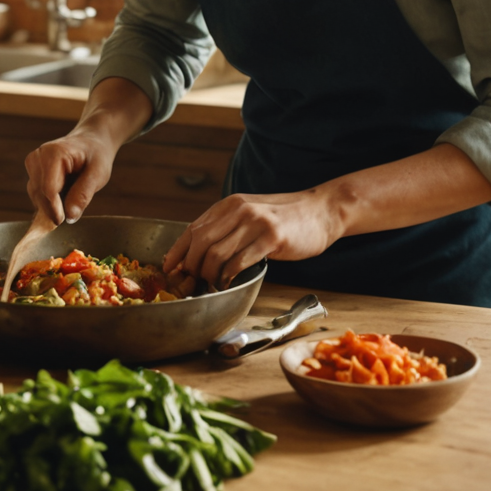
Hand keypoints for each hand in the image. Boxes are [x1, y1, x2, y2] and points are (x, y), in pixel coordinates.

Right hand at [24, 129, 117, 223]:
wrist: (92, 141)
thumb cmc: (96, 155)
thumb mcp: (98, 174)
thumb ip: (83, 195)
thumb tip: (69, 217)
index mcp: (54, 153)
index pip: (48, 189)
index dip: (54, 208)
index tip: (62, 221)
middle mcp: (39, 156)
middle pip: (39, 193)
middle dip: (52, 208)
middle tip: (68, 217)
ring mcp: (33, 162)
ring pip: (36, 194)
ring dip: (50, 204)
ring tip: (70, 199)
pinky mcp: (33, 170)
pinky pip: (36, 192)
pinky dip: (48, 200)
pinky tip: (63, 197)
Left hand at [164, 189, 344, 288]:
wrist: (321, 211)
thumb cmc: (285, 219)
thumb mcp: (250, 216)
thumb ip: (227, 230)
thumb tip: (198, 255)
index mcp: (229, 205)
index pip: (193, 229)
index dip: (177, 251)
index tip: (169, 269)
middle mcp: (238, 210)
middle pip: (200, 243)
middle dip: (192, 267)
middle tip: (196, 282)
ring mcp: (254, 222)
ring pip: (216, 254)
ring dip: (209, 275)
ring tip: (213, 285)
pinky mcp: (271, 237)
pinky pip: (239, 262)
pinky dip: (228, 277)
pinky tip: (229, 283)